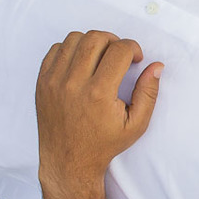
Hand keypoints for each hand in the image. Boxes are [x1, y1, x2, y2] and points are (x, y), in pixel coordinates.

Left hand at [36, 30, 162, 188]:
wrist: (68, 160)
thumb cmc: (103, 144)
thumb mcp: (136, 124)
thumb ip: (148, 93)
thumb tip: (156, 66)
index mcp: (99, 93)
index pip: (119, 50)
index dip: (133, 48)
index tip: (137, 58)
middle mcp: (73, 83)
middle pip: (95, 38)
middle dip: (114, 40)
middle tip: (120, 54)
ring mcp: (54, 81)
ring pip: (74, 39)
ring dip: (92, 42)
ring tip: (101, 56)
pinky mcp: (42, 82)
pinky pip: (56, 49)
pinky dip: (72, 49)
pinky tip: (82, 62)